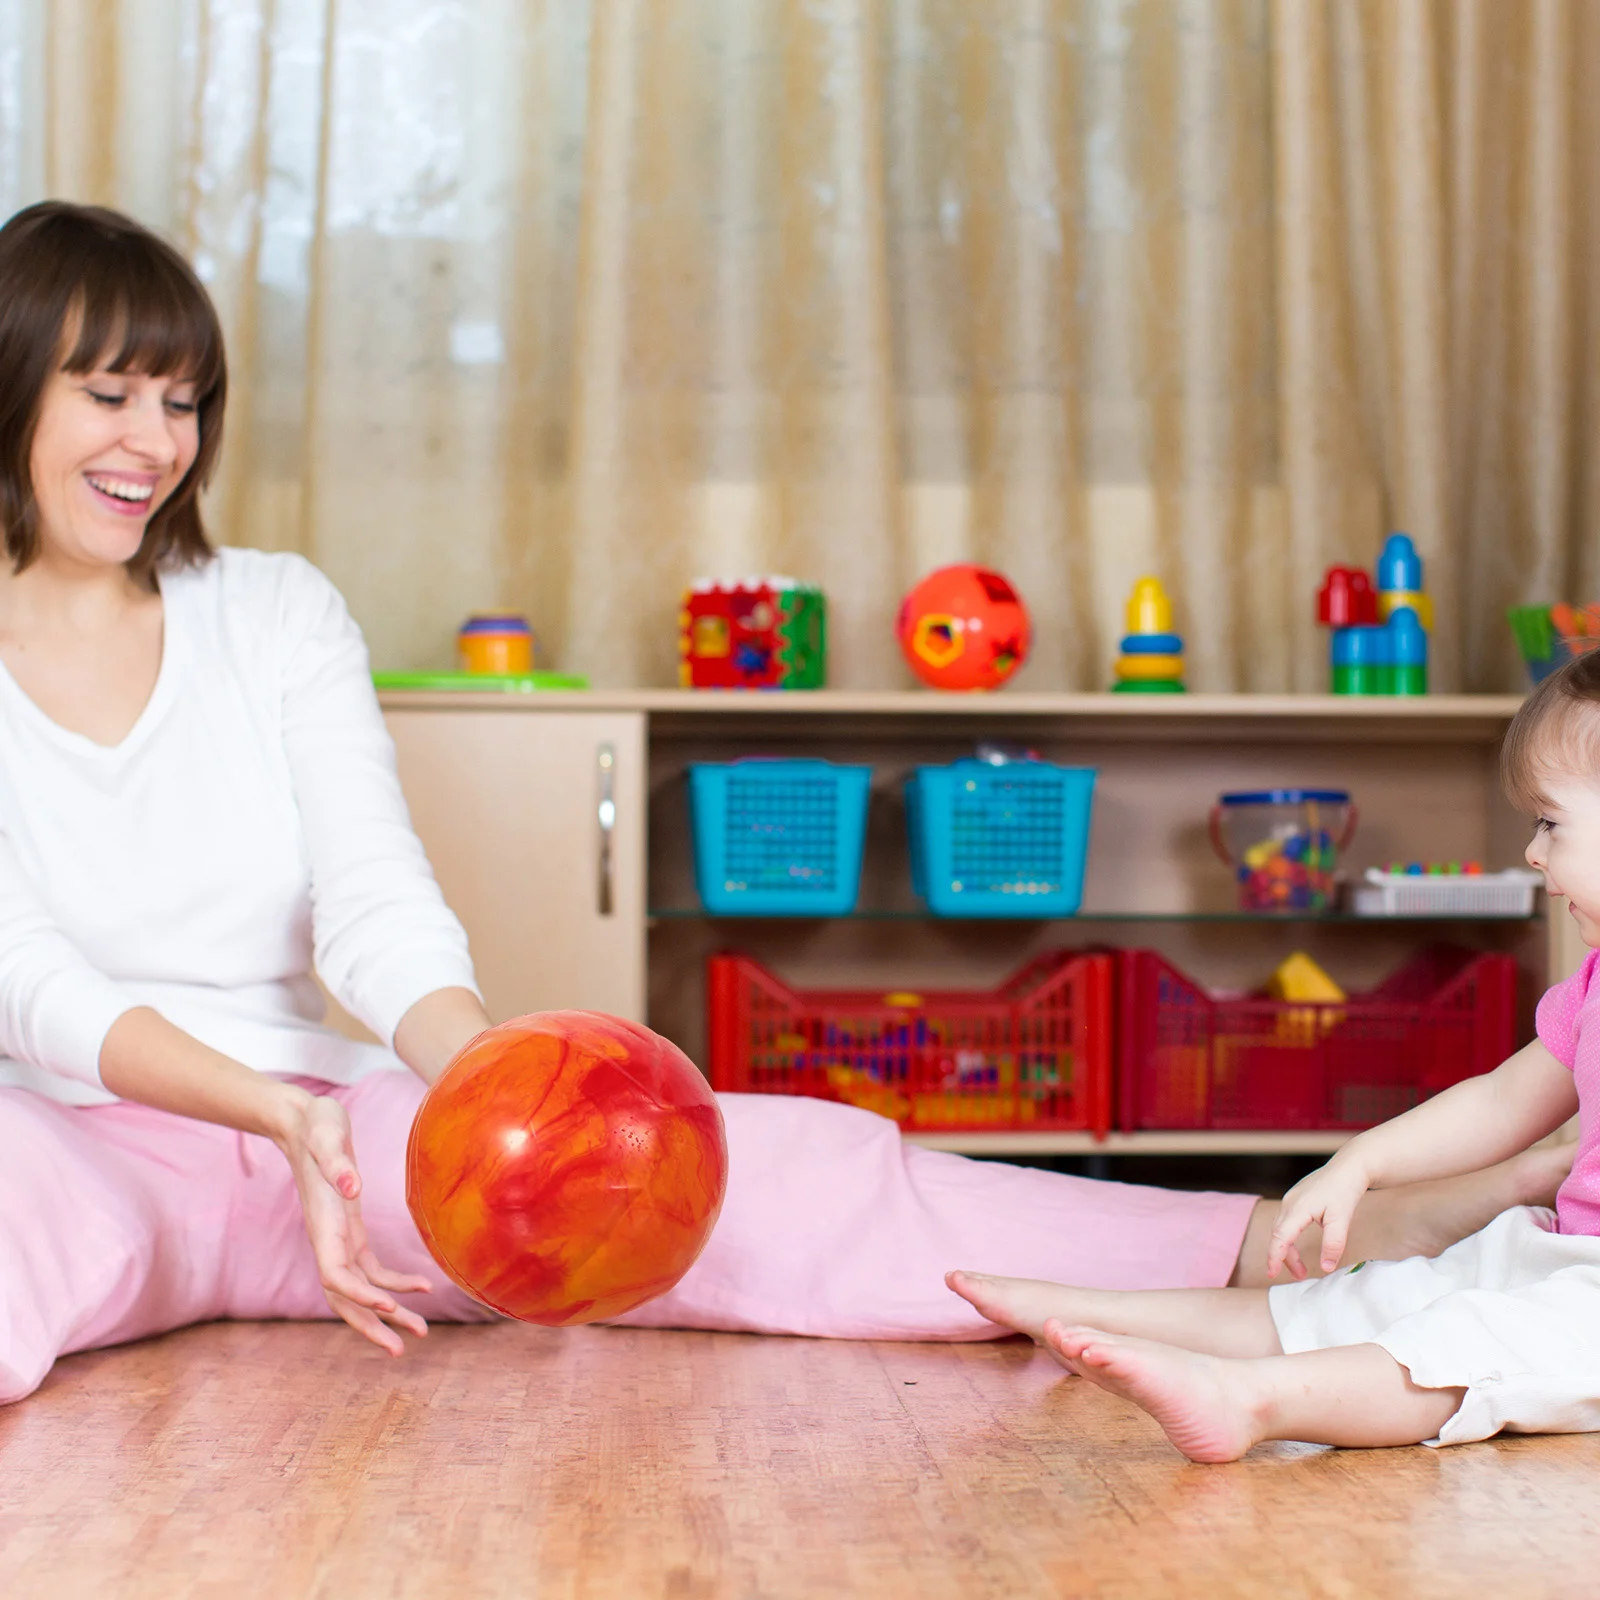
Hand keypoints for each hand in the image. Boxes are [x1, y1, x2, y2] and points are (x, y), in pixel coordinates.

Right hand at [272, 1090, 432, 1354]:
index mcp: (322, 1225)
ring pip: (357, 1290)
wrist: (305, 1121)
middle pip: (343, 1296)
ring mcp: (337, 1238)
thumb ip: (338, 1162)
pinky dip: (392, 1282)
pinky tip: (420, 1289)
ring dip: (385, 1314)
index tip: (389, 1308)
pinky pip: (370, 1268)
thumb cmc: (317, 1126)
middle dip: (370, 1325)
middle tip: (401, 1348)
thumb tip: (352, 1185)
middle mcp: (327, 1239)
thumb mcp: (328, 1137)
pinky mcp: (350, 1231)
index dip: (359, 1295)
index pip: (335, 1274)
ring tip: (419, 1332)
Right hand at [1267, 1153, 1371, 1280]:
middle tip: (1300, 1276)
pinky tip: (1299, 1244)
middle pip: (1278, 1235)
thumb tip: (1325, 1267)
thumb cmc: (1345, 1189)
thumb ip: (1333, 1243)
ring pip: (1281, 1229)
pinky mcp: (1297, 1198)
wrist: (1350, 1166)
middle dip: (1285, 1258)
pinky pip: (1286, 1222)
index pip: (1280, 1237)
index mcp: (1297, 1208)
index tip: (1271, 1274)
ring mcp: (1292, 1199)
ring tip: (1301, 1267)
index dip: (1274, 1256)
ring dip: (1287, 1249)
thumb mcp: (1342, 1218)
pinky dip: (1289, 1237)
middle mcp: (1289, 1203)